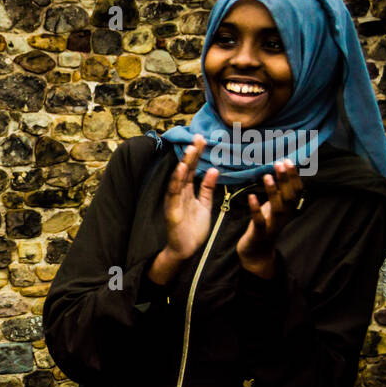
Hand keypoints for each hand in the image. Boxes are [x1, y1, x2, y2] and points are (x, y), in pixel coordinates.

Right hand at [150, 135, 217, 286]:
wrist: (186, 250)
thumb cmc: (193, 229)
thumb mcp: (204, 205)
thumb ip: (207, 188)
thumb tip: (213, 169)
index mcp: (187, 192)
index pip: (192, 169)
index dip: (197, 154)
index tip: (204, 139)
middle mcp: (179, 193)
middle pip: (185, 169)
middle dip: (192, 153)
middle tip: (199, 136)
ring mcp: (174, 201)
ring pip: (179, 178)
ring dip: (184, 162)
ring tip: (191, 148)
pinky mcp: (172, 210)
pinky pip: (174, 193)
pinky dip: (176, 180)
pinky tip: (181, 168)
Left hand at [237, 158, 301, 278]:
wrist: (257, 252)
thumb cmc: (265, 224)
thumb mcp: (274, 206)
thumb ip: (279, 191)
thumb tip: (281, 169)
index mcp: (288, 208)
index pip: (296, 190)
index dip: (294, 176)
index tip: (288, 161)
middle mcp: (284, 216)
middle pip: (289, 196)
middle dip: (285, 179)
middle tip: (280, 163)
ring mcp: (273, 225)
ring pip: (277, 207)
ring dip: (272, 191)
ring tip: (266, 176)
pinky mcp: (260, 233)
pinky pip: (259, 221)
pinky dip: (256, 209)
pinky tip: (251, 197)